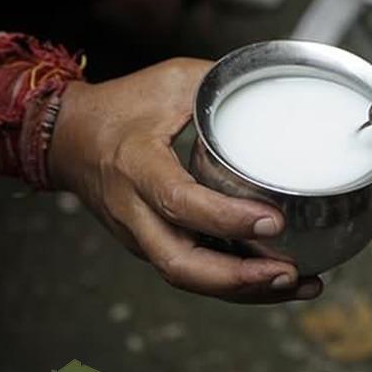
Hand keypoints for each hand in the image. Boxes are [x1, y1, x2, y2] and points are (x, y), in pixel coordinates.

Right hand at [48, 58, 321, 302]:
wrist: (69, 139)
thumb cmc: (122, 107)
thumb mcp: (172, 81)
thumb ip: (221, 85)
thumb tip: (277, 87)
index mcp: (137, 165)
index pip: (178, 201)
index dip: (226, 218)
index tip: (273, 220)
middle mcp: (134, 211)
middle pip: (180, 263)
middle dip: (239, 277)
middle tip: (290, 271)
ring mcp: (140, 236)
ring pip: (190, 278)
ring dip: (246, 290)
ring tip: (301, 283)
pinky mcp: (152, 246)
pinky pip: (194, 274)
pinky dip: (237, 285)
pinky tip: (279, 283)